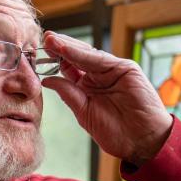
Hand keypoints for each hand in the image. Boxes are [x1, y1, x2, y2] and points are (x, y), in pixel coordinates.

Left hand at [41, 31, 172, 165]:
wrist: (142, 141)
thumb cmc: (116, 131)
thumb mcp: (84, 112)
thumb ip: (68, 94)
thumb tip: (46, 80)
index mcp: (88, 87)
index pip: (68, 68)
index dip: (54, 60)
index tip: (37, 54)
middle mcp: (100, 76)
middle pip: (76, 57)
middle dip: (59, 48)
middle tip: (43, 39)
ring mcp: (113, 71)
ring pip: (86, 54)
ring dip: (68, 46)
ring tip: (51, 40)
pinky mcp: (125, 69)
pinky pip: (100, 59)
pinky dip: (82, 54)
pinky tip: (67, 49)